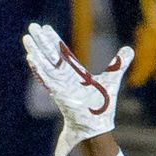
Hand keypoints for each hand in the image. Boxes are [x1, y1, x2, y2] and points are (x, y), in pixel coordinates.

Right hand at [22, 25, 128, 155]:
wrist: (99, 129)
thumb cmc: (102, 108)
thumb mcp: (112, 79)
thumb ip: (119, 63)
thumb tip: (129, 49)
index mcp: (75, 74)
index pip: (62, 53)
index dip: (54, 40)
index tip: (46, 27)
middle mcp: (66, 79)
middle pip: (51, 56)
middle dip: (41, 42)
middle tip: (32, 27)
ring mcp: (62, 86)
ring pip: (46, 66)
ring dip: (36, 52)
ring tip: (26, 38)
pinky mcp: (60, 95)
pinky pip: (47, 80)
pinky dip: (39, 70)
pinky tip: (31, 58)